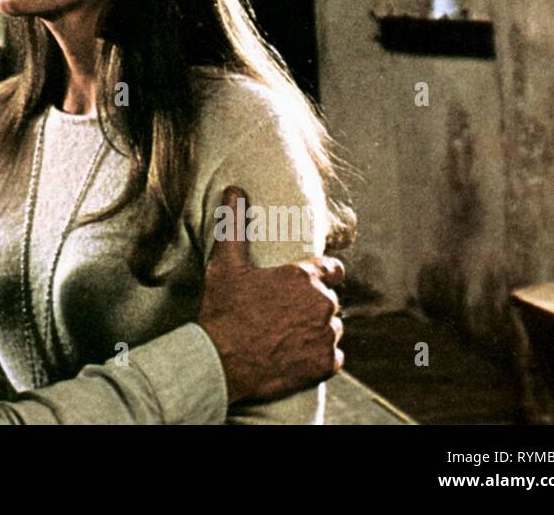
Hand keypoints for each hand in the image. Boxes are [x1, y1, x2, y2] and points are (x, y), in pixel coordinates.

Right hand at [197, 186, 344, 403]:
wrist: (221, 361)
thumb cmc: (223, 309)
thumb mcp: (224, 263)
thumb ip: (234, 223)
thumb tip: (234, 189)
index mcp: (303, 276)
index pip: (332, 269)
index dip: (324, 274)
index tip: (313, 281)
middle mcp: (322, 303)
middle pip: (327, 301)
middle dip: (310, 306)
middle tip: (283, 314)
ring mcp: (325, 335)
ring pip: (331, 330)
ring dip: (316, 331)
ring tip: (287, 336)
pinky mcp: (325, 364)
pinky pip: (332, 357)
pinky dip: (318, 357)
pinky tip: (295, 355)